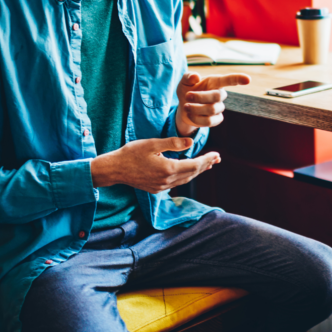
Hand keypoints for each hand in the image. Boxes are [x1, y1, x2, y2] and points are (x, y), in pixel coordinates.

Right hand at [90, 137, 219, 193]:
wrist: (114, 169)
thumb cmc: (131, 153)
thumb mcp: (152, 144)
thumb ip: (173, 143)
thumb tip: (191, 143)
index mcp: (168, 169)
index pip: (194, 165)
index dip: (206, 160)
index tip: (217, 155)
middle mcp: (167, 181)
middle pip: (192, 173)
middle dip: (205, 165)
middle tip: (217, 158)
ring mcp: (161, 187)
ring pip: (185, 179)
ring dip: (197, 171)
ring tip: (208, 165)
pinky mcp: (156, 188)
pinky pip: (177, 182)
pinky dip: (186, 175)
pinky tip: (189, 171)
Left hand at [175, 72, 250, 134]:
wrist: (183, 106)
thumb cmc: (187, 89)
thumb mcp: (184, 81)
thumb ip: (188, 77)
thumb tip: (195, 76)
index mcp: (215, 82)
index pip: (229, 80)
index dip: (238, 79)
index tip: (248, 79)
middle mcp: (219, 94)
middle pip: (218, 96)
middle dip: (200, 97)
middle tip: (187, 96)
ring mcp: (219, 108)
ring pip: (212, 110)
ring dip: (196, 109)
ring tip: (186, 107)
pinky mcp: (216, 119)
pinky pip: (209, 122)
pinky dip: (196, 119)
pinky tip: (190, 114)